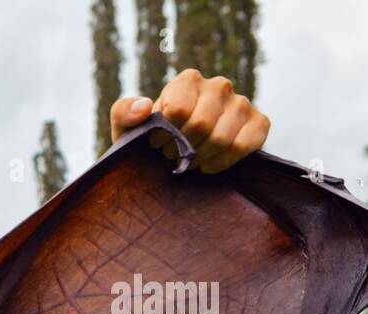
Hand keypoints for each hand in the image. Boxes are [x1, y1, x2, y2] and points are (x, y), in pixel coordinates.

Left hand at [110, 68, 270, 173]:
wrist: (175, 154)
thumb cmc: (150, 138)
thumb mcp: (126, 127)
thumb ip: (124, 112)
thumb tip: (145, 107)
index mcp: (188, 80)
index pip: (178, 110)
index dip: (165, 135)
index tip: (157, 145)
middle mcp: (218, 85)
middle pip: (201, 125)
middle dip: (182, 149)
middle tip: (173, 156)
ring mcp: (241, 103)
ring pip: (221, 138)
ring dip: (200, 157)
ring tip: (189, 160)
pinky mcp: (258, 122)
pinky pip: (244, 145)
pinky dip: (223, 161)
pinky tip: (208, 164)